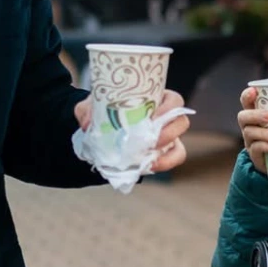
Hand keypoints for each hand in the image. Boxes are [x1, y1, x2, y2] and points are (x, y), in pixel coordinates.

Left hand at [72, 89, 192, 172]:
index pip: (175, 101)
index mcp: (156, 99)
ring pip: (179, 144)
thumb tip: (87, 123)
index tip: (154, 116)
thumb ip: (87, 111)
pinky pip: (172, 159)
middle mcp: (166, 118)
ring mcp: (167, 137)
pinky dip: (164, 164)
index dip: (169, 108)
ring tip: (150, 158)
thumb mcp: (92, 107)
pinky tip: (149, 167)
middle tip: (152, 140)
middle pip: (181, 122)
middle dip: (169, 132)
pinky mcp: (162, 154)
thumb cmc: (104, 111)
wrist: (102, 129)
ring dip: (168, 152)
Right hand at [237, 87, 267, 175]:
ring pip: (249, 133)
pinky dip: (265, 147)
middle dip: (255, 115)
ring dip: (263, 133)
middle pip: (243, 116)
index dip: (247, 96)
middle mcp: (250, 126)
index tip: (254, 92)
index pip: (246, 101)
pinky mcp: (255, 155)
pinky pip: (255, 149)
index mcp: (257, 113)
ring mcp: (251, 141)